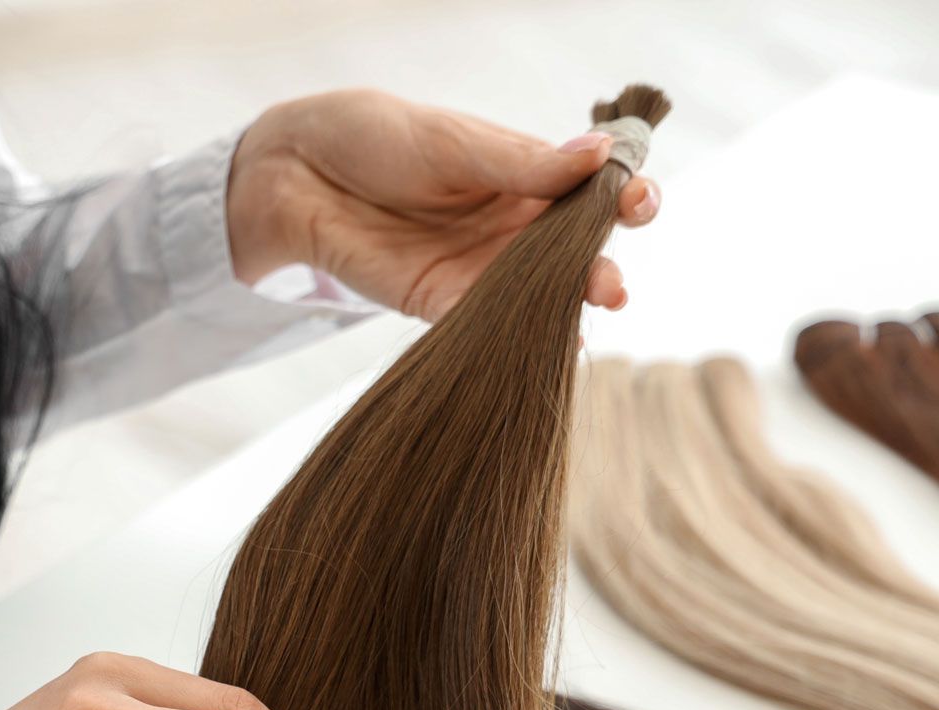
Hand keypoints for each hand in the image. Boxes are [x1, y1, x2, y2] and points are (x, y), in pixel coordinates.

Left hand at [225, 89, 660, 321]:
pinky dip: (521, 333)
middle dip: (601, 267)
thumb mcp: (453, 143)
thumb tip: (600, 154)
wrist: (299, 175)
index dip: (623, 197)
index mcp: (527, 175)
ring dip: (568, 306)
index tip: (640, 200)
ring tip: (592, 306)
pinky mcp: (445, 304)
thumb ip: (521, 163)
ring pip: (542, 294)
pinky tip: (552, 340)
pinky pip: (492, 323)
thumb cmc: (376, 140)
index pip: (592, 191)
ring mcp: (484, 268)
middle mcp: (514, 226)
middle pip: (576, 253)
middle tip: (610, 282)